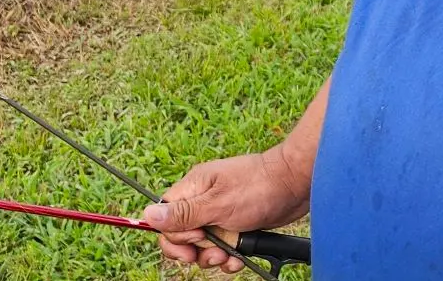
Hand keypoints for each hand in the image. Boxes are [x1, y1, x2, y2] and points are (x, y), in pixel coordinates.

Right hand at [143, 147, 309, 272]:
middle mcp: (205, 199)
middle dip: (195, 251)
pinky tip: (239, 257)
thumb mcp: (218, 204)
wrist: (296, 184)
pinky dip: (229, 257)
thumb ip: (183, 214)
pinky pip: (223, 248)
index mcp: (195, 187)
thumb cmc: (259, 186)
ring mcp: (221, 212)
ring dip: (214, 257)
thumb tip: (146, 214)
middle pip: (182, 235)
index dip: (173, 236)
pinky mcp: (236, 224)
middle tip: (211, 253)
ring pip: (203, 246)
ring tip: (229, 256)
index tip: (193, 241)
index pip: (165, 217)